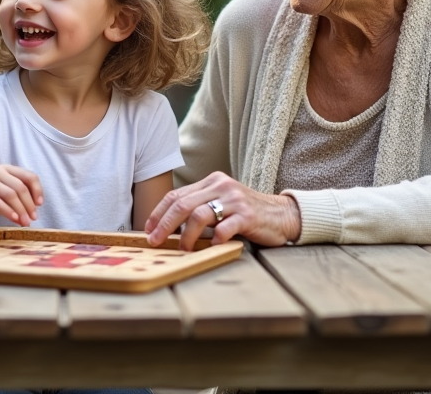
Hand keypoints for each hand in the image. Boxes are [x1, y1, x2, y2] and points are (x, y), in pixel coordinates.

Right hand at [0, 164, 43, 225]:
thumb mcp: (6, 193)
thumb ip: (20, 193)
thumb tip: (36, 205)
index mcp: (7, 169)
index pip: (29, 176)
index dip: (37, 190)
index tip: (40, 204)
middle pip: (20, 187)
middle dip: (29, 204)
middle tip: (33, 218)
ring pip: (10, 194)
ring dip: (21, 210)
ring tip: (25, 222)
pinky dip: (7, 211)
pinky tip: (14, 219)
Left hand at [144, 171, 301, 249]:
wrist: (282, 214)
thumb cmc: (247, 213)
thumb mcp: (221, 202)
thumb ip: (200, 207)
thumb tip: (168, 226)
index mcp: (212, 181)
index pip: (177, 194)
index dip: (159, 212)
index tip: (148, 228)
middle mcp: (221, 186)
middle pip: (183, 204)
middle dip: (165, 224)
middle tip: (155, 240)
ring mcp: (235, 200)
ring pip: (200, 215)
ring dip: (186, 235)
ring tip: (182, 249)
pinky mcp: (248, 216)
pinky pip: (224, 228)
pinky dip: (214, 239)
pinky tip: (210, 248)